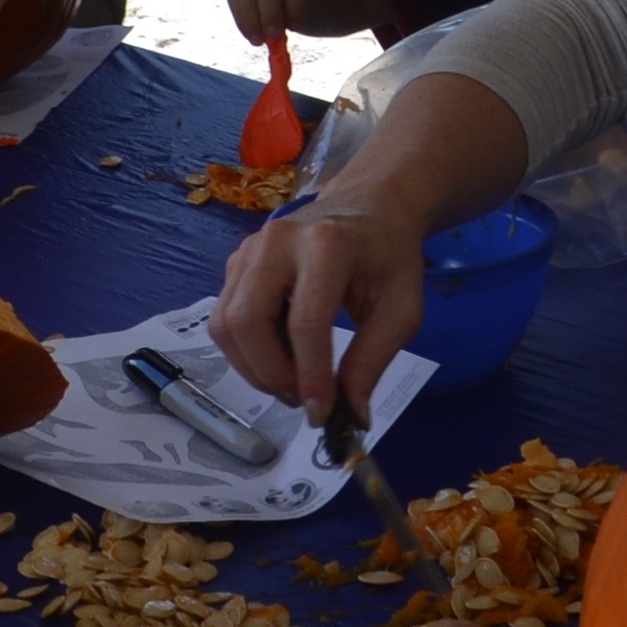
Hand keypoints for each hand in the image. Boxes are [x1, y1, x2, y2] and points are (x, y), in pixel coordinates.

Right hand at [214, 192, 428, 415]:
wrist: (369, 208)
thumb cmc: (389, 256)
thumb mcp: (402, 309)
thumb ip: (373, 360)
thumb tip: (351, 417)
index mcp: (327, 244)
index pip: (306, 322)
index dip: (310, 375)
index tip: (322, 413)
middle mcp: (276, 241)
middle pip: (248, 323)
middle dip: (272, 375)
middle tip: (304, 400)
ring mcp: (248, 249)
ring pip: (226, 325)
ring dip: (254, 369)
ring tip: (292, 383)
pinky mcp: (235, 262)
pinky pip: (224, 318)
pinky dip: (246, 351)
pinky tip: (280, 356)